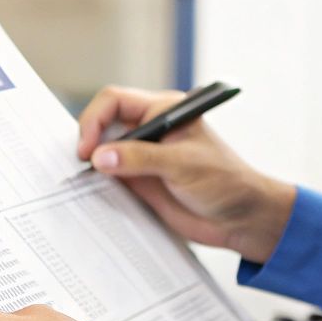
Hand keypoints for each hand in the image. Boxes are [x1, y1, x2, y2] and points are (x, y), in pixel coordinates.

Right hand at [77, 86, 296, 263]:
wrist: (240, 219)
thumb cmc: (226, 181)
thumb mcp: (183, 164)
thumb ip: (140, 158)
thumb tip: (100, 157)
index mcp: (163, 111)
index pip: (115, 102)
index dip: (95, 120)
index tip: (88, 148)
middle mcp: (149, 130)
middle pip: (103, 124)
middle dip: (88, 140)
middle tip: (81, 164)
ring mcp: (141, 156)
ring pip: (102, 151)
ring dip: (91, 163)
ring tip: (83, 179)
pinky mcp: (139, 181)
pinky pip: (109, 178)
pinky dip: (97, 183)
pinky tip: (94, 192)